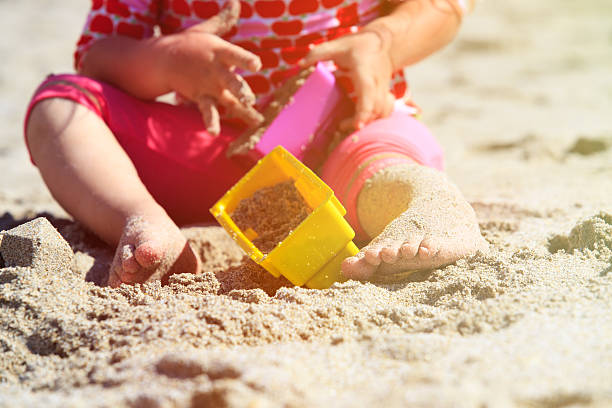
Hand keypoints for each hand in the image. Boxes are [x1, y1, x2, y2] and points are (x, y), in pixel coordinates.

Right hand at [159, 0, 262, 133]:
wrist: (160, 60)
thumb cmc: (188, 44)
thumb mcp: (205, 30)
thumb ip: (223, 20)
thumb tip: (235, 2)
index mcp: (219, 52)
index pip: (235, 55)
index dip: (246, 60)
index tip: (257, 65)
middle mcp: (215, 71)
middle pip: (231, 81)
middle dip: (241, 89)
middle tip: (250, 98)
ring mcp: (208, 86)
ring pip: (226, 99)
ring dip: (238, 108)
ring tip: (253, 119)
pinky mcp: (201, 97)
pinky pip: (208, 111)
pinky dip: (211, 121)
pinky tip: (215, 133)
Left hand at [301, 27, 395, 130]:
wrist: (384, 41)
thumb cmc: (358, 44)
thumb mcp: (337, 45)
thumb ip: (318, 53)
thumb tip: (300, 64)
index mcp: (365, 71)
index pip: (368, 94)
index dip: (363, 112)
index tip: (357, 126)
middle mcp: (377, 82)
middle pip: (376, 108)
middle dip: (361, 121)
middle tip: (341, 127)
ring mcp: (384, 89)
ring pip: (383, 111)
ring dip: (369, 121)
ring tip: (349, 125)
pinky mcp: (385, 94)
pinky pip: (386, 109)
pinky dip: (376, 118)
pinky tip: (362, 120)